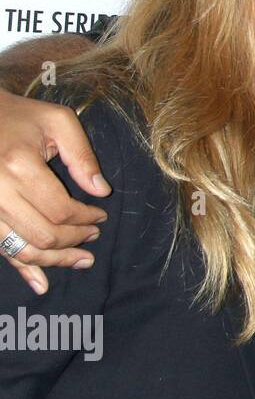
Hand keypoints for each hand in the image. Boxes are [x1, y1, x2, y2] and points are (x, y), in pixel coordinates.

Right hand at [0, 89, 110, 293]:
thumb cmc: (18, 115)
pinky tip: (41, 283)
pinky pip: (0, 249)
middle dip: (74, 241)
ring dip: (54, 260)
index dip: (86, 218)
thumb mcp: (58, 121)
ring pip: (22, 249)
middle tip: (94, 237)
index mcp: (18, 166)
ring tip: (80, 261)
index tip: (101, 216)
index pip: (61, 210)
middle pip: (43, 234)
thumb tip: (102, 191)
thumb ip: (83, 155)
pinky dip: (22, 268)